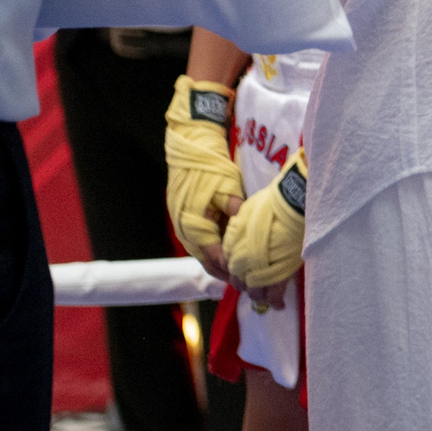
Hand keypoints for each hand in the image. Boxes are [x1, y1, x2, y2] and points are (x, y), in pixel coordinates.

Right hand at [164, 76, 243, 274]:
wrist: (189, 147)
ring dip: (219, 264)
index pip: (214, 255)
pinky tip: (230, 254)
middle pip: (206, 260)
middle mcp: (185, 229)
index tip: (249, 276)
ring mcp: (183, 226)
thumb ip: (235, 206)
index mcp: (194, 223)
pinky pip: (200, 243)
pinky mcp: (185, 220)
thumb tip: (244, 222)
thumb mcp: (227, 184)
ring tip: (240, 273)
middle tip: (246, 283)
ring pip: (202, 254)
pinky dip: (214, 251)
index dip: (232, 267)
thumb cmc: (209, 165)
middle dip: (225, 272)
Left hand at [222, 149, 307, 290]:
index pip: (230, 268)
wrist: (290, 202)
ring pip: (256, 292)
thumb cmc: (270, 203)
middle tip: (258, 283)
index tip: (247, 271)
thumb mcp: (245, 213)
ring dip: (260, 295)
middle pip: (240, 282)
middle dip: (247, 285)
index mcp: (231, 247)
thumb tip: (239, 235)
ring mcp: (258, 270)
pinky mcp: (278, 275)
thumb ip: (239, 229)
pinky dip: (276, 302)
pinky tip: (279, 305)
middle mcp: (240, 262)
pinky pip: (275, 295)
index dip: (238, 272)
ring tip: (268, 295)